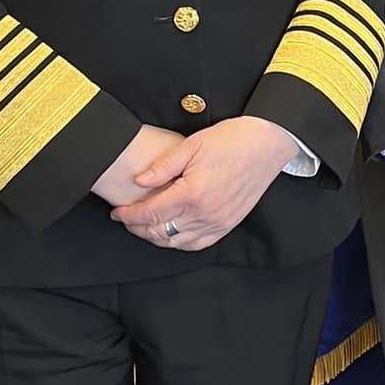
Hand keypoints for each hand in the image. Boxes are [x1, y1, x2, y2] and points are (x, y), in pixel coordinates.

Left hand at [110, 116, 297, 250]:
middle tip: (126, 219)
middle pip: (160, 232)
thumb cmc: (231, 140)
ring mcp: (218, 222)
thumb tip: (139, 182)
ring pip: (177, 242)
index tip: (117, 213)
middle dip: (138, 228)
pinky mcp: (228, 224)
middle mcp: (204, 214)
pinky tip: (171, 233)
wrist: (266, 144)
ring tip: (145, 226)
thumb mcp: (192, 145)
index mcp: (192, 193)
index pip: (150, 213)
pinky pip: (198, 245)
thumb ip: (163, 166)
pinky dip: (179, 243)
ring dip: (156, 237)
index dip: (129, 216)